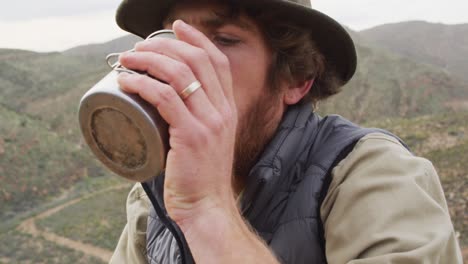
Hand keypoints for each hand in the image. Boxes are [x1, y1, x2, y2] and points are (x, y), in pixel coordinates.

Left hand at [117, 20, 238, 224]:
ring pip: (179, 74)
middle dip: (165, 45)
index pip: (218, 61)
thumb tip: (166, 102)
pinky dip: (143, 85)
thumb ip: (197, 119)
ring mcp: (209, 123)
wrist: (208, 206)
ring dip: (149, 60)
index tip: (176, 27)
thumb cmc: (201, 175)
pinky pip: (165, 98)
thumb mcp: (209, 140)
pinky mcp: (192, 136)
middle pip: (196, 60)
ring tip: (128, 60)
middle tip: (139, 47)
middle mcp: (222, 111)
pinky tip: (127, 82)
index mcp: (228, 109)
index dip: (197, 39)